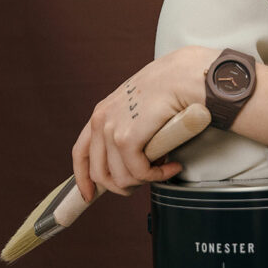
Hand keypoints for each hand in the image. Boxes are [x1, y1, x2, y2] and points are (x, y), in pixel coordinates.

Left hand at [72, 46, 216, 201]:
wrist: (187, 73)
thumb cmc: (172, 86)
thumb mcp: (139, 107)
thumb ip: (129, 126)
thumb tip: (131, 157)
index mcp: (102, 113)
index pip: (80, 153)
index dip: (83, 179)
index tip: (88, 195)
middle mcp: (101, 120)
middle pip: (99, 173)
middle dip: (122, 185)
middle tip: (147, 179)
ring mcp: (112, 129)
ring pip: (121, 178)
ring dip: (145, 180)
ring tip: (164, 169)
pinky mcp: (128, 137)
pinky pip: (138, 172)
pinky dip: (158, 176)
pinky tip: (172, 167)